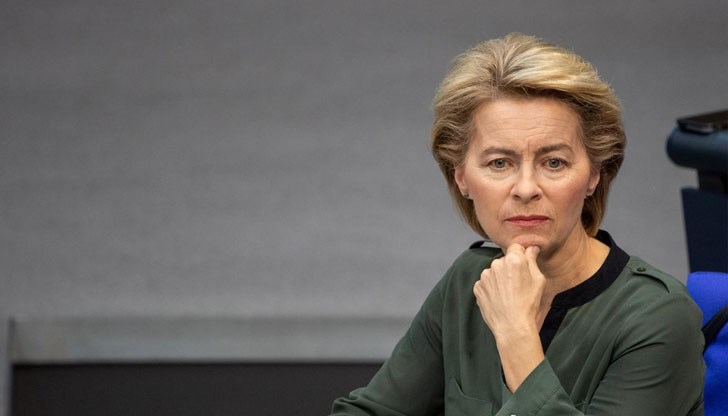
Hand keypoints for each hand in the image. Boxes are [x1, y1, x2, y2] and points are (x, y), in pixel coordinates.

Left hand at [473, 244, 546, 390]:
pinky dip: (491, 289)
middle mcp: (496, 264)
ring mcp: (485, 276)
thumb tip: (531, 248)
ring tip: (508, 295)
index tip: (523, 265)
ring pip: (494, 272)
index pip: (516, 247)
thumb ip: (532, 261)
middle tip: (517, 285)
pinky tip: (499, 299)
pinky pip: (485, 283)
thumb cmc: (528, 304)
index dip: (521, 255)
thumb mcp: (538, 280)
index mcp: (513, 260)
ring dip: (499, 278)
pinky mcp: (477, 287)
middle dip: (510, 268)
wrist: (512, 326)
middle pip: (504, 260)